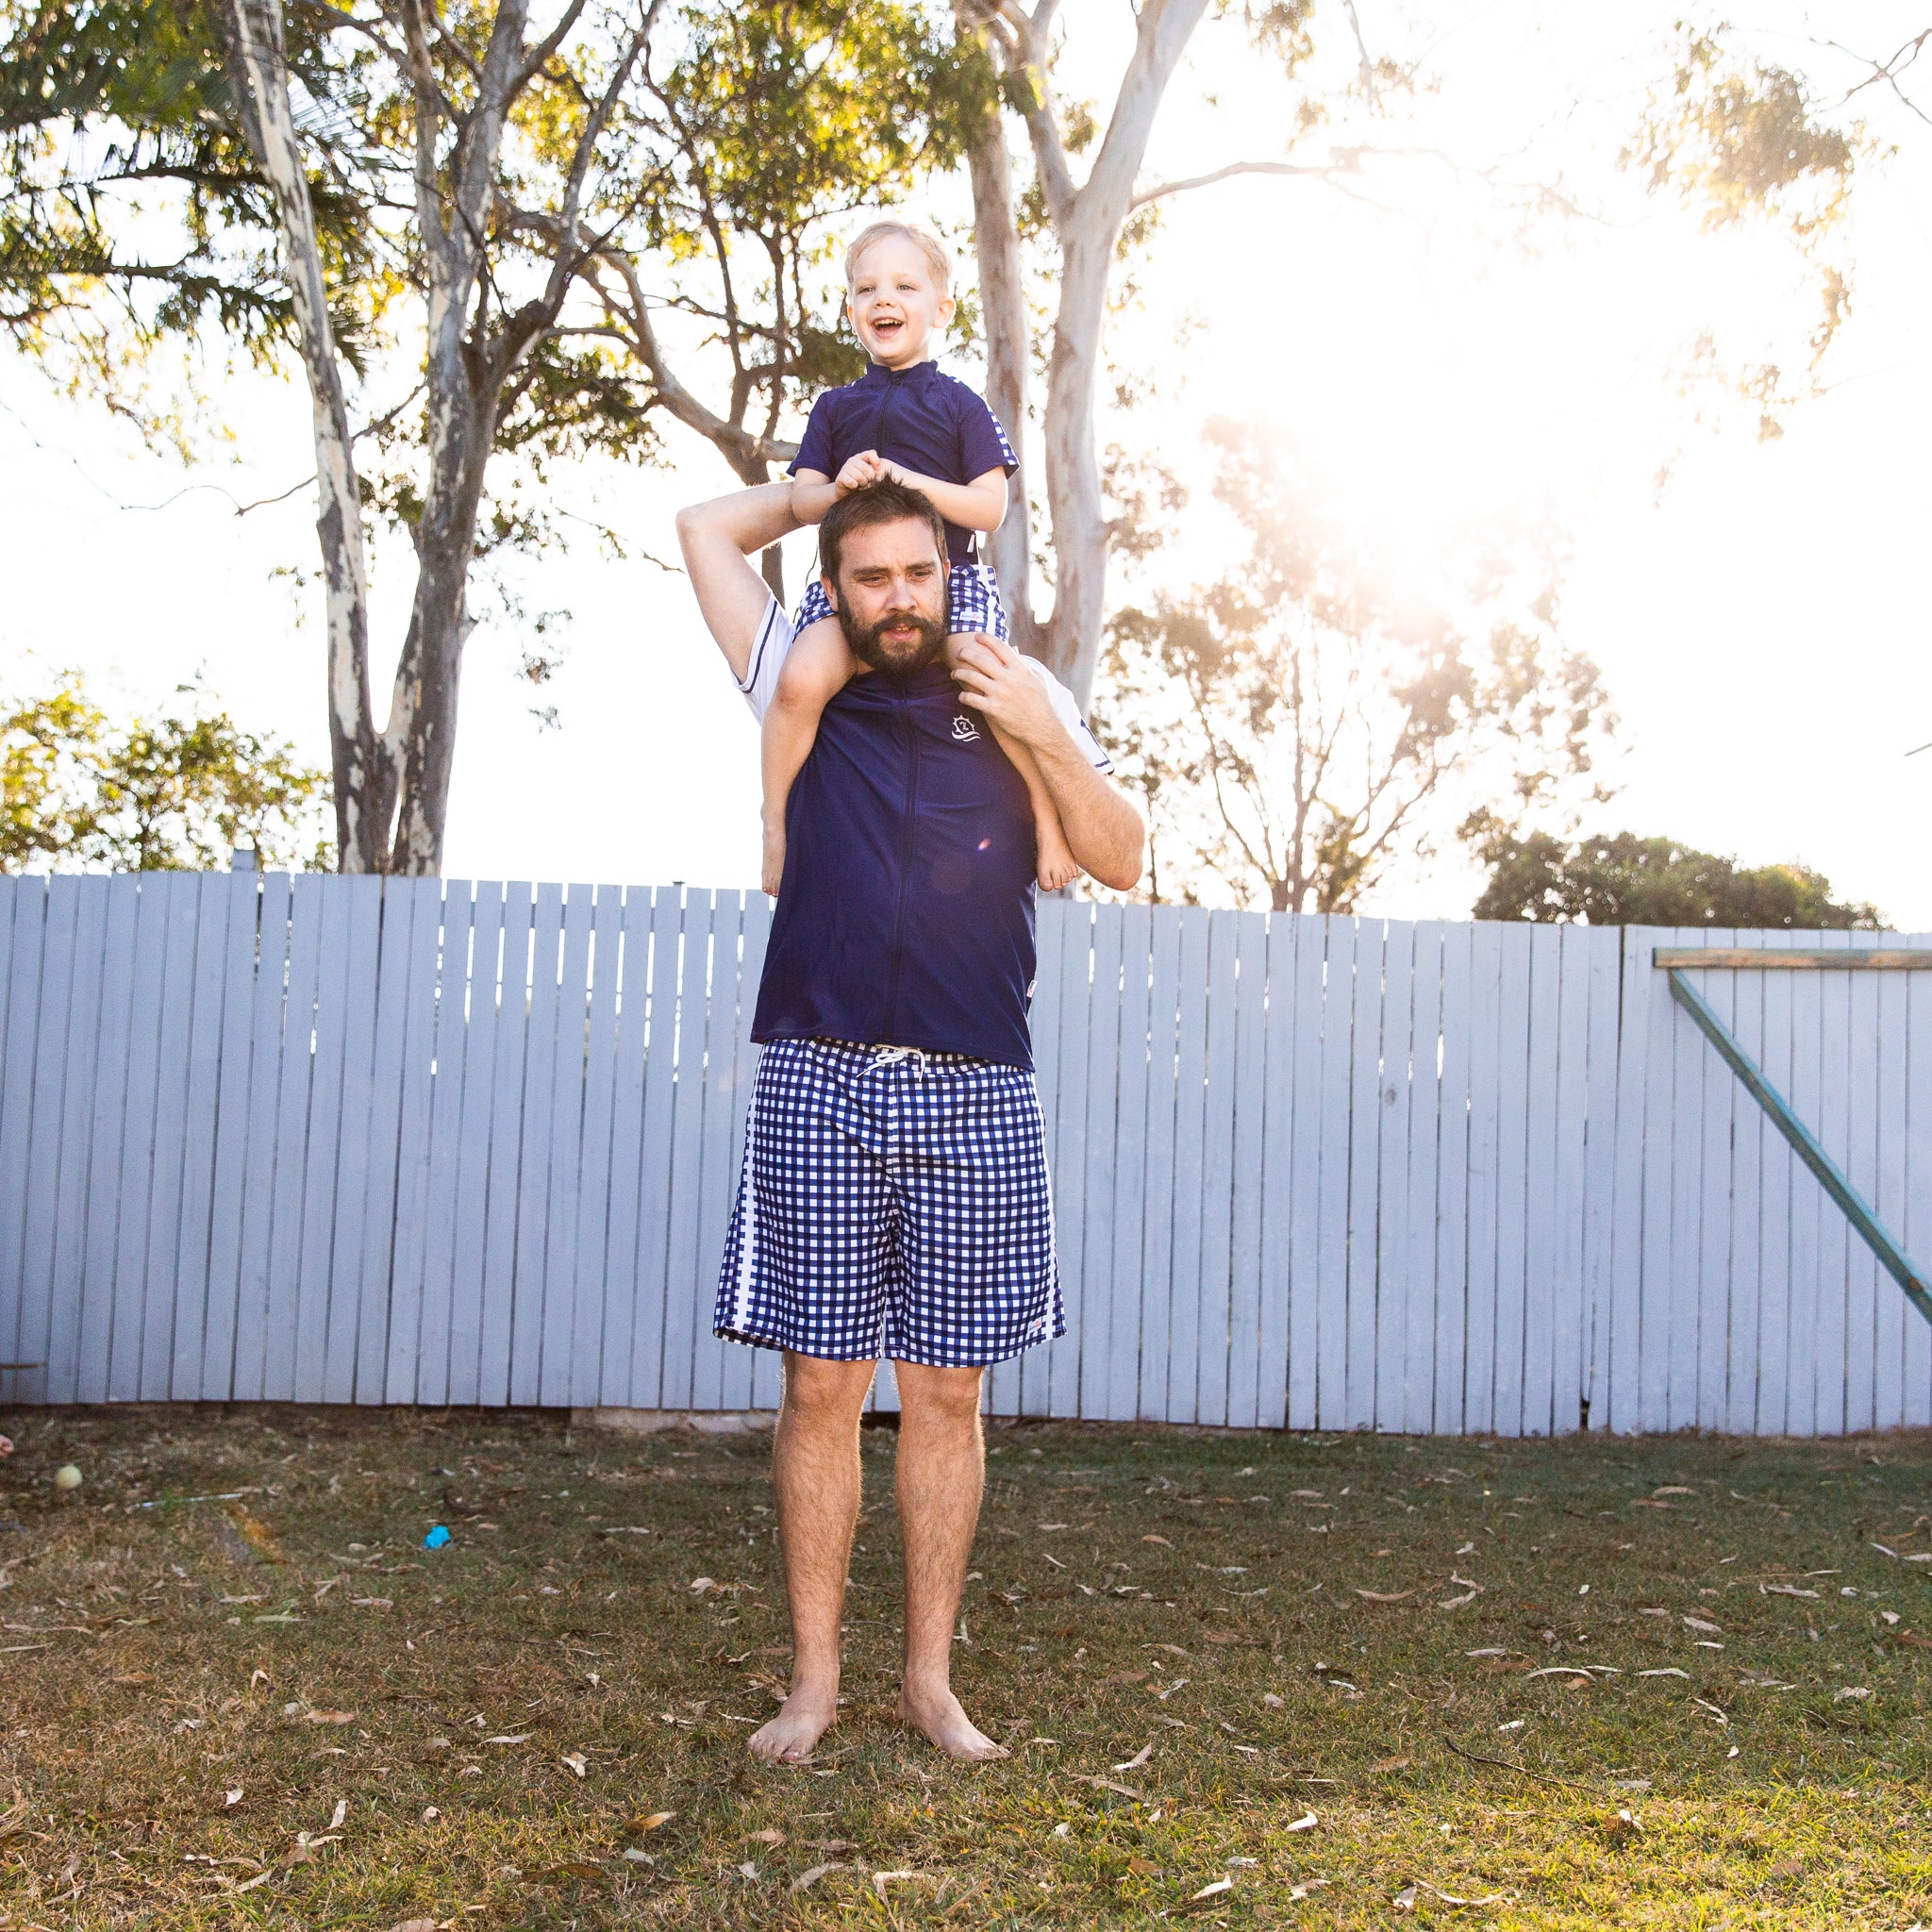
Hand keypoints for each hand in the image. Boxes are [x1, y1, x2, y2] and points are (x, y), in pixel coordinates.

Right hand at [834, 450, 887, 495]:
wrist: (845, 491)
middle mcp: (852, 460)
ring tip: (861, 485)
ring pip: (859, 476)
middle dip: (869, 478)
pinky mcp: (840, 477)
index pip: (870, 454)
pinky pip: (851, 482)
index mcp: (860, 457)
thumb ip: (874, 467)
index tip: (878, 469)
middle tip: (868, 482)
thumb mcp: (869, 473)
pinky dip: (855, 486)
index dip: (875, 461)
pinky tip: (855, 487)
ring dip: (863, 483)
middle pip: (865, 468)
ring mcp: (845, 468)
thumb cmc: (860, 481)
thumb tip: (878, 462)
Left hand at [950, 634, 1059, 750]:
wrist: (1041, 727)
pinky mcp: (993, 709)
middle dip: (966, 654)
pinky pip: (971, 699)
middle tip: (959, 653)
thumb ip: (1023, 663)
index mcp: (1020, 669)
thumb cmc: (1040, 702)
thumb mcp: (1037, 678)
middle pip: (981, 660)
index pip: (1000, 647)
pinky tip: (961, 696)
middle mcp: (1009, 679)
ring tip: (954, 673)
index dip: (986, 639)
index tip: (977, 636)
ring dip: (959, 673)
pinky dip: (963, 696)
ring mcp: (1000, 694)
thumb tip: (1014, 649)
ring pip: (972, 678)